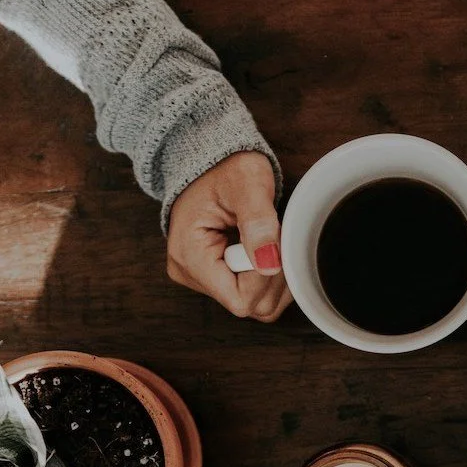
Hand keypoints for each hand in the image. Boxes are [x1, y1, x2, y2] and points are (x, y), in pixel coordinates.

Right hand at [166, 151, 290, 321]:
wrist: (213, 160)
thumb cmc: (227, 167)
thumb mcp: (247, 183)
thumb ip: (259, 222)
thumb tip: (269, 264)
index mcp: (189, 255)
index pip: (240, 298)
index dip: (267, 277)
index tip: (275, 242)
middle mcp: (190, 273)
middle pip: (249, 306)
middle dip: (274, 276)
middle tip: (277, 238)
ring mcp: (201, 278)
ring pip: (255, 305)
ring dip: (274, 277)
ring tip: (271, 241)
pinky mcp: (214, 277)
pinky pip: (252, 294)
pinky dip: (268, 277)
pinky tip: (267, 250)